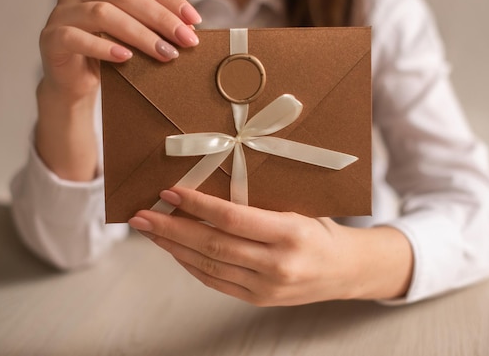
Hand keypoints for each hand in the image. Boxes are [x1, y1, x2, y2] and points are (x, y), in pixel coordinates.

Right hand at [34, 0, 201, 180]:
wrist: (74, 83)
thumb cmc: (107, 55)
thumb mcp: (133, 36)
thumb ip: (153, 25)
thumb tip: (191, 30)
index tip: (194, 20)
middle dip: (161, 18)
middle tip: (186, 40)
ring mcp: (61, 11)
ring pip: (103, 14)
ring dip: (140, 35)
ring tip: (164, 54)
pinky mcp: (51, 37)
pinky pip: (77, 38)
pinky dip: (104, 48)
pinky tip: (126, 58)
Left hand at [129, 187, 413, 305]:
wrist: (347, 270)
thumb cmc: (321, 229)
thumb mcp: (298, 206)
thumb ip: (258, 203)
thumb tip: (207, 188)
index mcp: (291, 232)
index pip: (233, 218)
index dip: (197, 206)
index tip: (169, 192)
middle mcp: (278, 264)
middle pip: (213, 245)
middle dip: (171, 228)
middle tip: (141, 215)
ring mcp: (266, 287)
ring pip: (208, 265)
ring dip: (174, 247)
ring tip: (150, 230)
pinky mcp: (258, 299)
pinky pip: (215, 281)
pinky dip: (190, 265)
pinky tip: (174, 249)